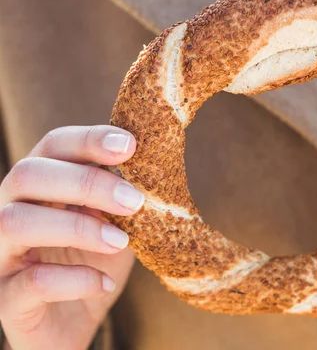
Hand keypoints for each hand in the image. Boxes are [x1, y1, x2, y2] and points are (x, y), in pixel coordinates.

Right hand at [0, 126, 142, 349]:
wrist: (75, 324)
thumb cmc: (95, 263)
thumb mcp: (117, 223)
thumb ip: (125, 196)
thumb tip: (153, 166)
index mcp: (40, 187)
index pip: (52, 146)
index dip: (87, 139)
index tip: (129, 145)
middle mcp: (10, 211)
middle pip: (27, 174)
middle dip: (86, 182)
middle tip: (135, 201)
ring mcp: (1, 255)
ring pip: (15, 222)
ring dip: (77, 227)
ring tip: (121, 241)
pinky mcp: (6, 299)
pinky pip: (30, 281)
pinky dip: (74, 280)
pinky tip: (105, 284)